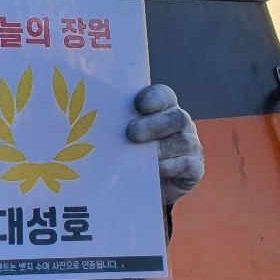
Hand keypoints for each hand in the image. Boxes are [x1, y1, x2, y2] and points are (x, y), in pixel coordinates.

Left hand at [127, 85, 203, 206]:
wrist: (143, 184)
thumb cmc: (127, 150)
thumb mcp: (121, 135)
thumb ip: (115, 124)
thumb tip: (84, 120)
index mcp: (163, 108)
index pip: (164, 95)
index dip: (153, 97)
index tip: (138, 105)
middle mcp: (180, 123)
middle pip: (176, 117)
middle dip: (154, 124)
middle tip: (131, 133)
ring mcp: (190, 145)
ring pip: (185, 142)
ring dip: (161, 148)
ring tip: (140, 155)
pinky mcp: (194, 169)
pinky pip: (188, 165)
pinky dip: (172, 166)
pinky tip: (157, 169)